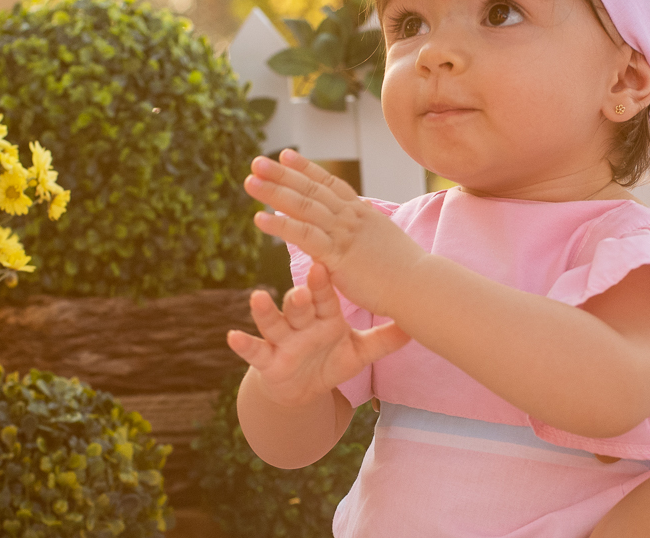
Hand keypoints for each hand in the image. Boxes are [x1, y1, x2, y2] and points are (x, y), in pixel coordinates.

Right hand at [226, 261, 409, 407]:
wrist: (302, 386)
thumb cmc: (330, 359)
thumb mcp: (360, 352)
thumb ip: (385, 339)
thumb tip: (417, 324)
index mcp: (325, 315)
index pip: (325, 295)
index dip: (324, 282)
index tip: (324, 263)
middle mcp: (302, 322)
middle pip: (299, 305)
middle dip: (299, 296)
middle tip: (301, 285)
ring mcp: (282, 340)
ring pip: (274, 322)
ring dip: (266, 311)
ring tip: (258, 297)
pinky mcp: (266, 359)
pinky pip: (254, 351)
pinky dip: (243, 345)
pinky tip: (231, 336)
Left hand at [243, 149, 426, 314]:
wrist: (419, 286)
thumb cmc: (406, 272)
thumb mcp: (382, 242)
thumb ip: (363, 233)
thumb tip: (352, 232)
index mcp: (361, 213)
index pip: (330, 183)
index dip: (306, 168)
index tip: (286, 155)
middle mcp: (351, 217)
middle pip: (311, 189)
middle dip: (282, 174)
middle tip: (256, 162)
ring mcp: (343, 234)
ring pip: (303, 206)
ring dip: (274, 192)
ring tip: (250, 181)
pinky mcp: (337, 255)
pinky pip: (303, 236)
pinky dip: (280, 225)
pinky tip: (259, 219)